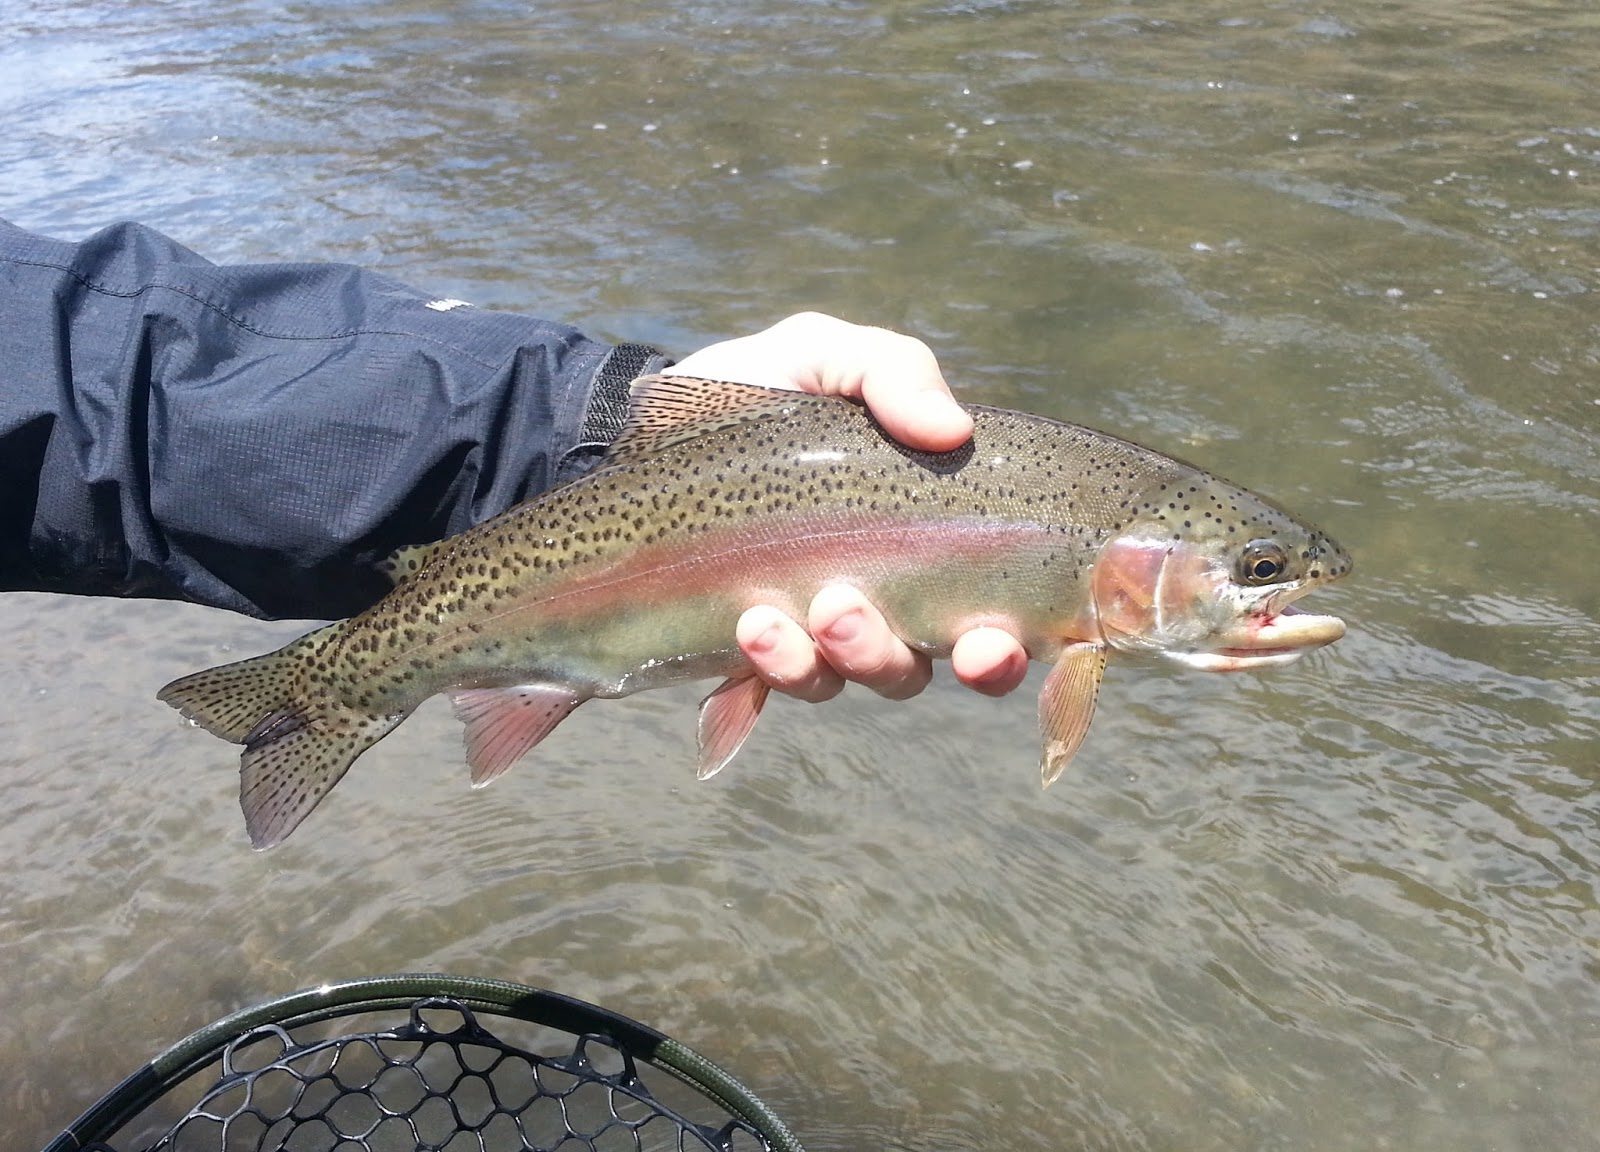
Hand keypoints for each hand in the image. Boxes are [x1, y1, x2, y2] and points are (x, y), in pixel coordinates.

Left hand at [671, 312, 1029, 702]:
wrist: (642, 420)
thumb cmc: (755, 388)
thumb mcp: (823, 355)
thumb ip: (892, 372)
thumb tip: (952, 430)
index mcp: (918, 540)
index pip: (986, 618)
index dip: (1001, 652)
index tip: (989, 644)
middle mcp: (877, 599)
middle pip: (916, 668)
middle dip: (897, 659)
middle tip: (853, 617)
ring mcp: (810, 631)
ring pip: (848, 679)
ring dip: (838, 658)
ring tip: (808, 610)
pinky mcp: (749, 648)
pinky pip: (775, 683)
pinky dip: (775, 665)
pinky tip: (752, 625)